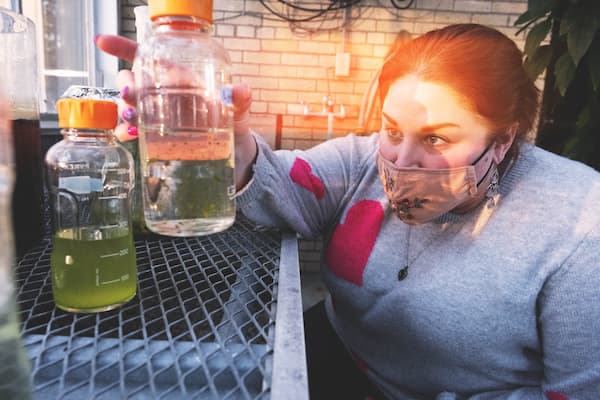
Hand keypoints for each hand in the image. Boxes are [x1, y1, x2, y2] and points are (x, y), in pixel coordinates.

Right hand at [95, 34, 256, 187]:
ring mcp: (156, 115)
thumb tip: (242, 91)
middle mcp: (163, 94)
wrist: (233, 152)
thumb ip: (239, 100)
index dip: (124, 48)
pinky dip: (126, 131)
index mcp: (179, 79)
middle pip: (132, 80)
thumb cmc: (232, 122)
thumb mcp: (237, 110)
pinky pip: (132, 130)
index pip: (147, 58)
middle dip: (125, 83)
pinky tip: (130, 136)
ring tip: (132, 118)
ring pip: (128, 105)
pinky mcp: (155, 137)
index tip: (104, 43)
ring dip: (124, 108)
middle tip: (130, 93)